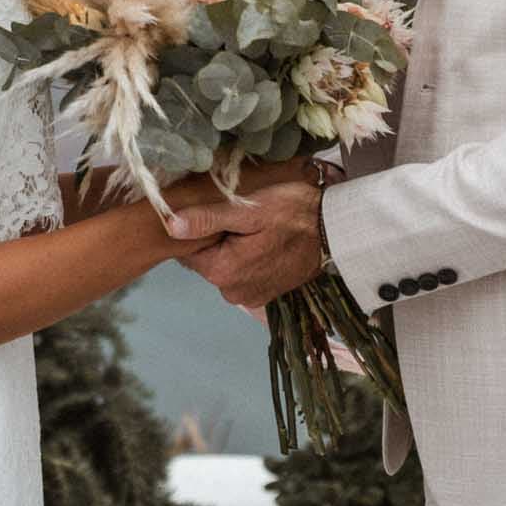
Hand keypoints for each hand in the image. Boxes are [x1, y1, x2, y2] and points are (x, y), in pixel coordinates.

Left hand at [168, 175, 327, 308]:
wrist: (336, 231)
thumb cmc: (292, 213)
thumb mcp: (249, 208)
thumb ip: (208, 218)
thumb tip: (170, 225)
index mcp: (222, 272)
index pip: (189, 250)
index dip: (202, 228)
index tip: (222, 212)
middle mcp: (232, 292)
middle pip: (207, 259)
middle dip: (218, 239)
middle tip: (244, 216)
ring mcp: (250, 297)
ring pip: (226, 266)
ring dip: (234, 248)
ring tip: (257, 227)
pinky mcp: (265, 295)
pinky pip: (244, 274)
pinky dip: (249, 259)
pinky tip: (266, 241)